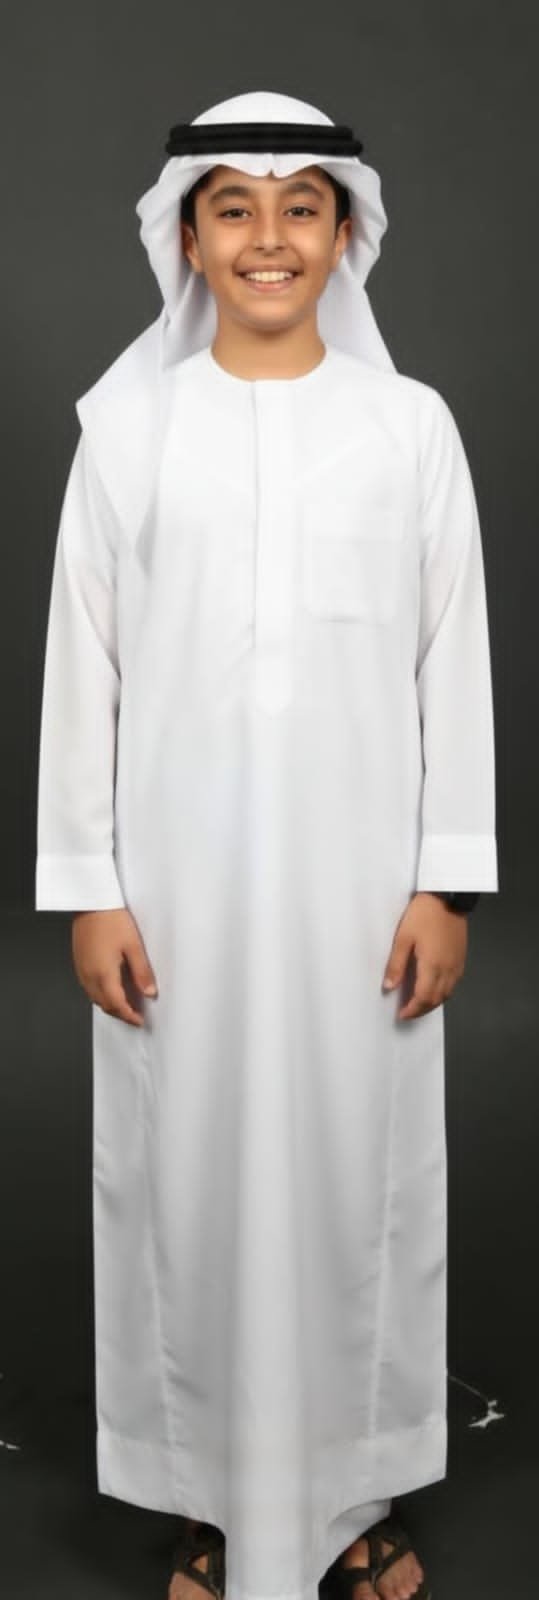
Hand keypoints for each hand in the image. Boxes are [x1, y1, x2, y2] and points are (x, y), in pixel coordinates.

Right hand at [71, 908, 157, 1026]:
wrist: (91, 902)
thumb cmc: (110, 918)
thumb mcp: (133, 945)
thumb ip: (142, 972)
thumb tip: (149, 992)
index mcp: (104, 974)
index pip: (117, 1005)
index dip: (129, 1016)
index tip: (139, 1020)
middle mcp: (89, 975)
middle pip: (105, 1005)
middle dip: (120, 1013)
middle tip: (135, 1015)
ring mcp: (81, 969)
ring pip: (95, 997)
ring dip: (109, 1005)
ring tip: (125, 1004)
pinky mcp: (78, 962)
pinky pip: (88, 987)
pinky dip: (100, 994)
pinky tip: (110, 988)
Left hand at [382, 892, 467, 1019]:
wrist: (448, 897)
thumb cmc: (424, 914)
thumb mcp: (403, 938)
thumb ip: (396, 965)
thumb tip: (389, 987)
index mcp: (432, 965)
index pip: (423, 998)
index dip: (412, 1010)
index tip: (401, 1014)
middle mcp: (448, 969)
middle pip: (436, 1000)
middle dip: (421, 1010)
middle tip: (408, 1012)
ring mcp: (457, 964)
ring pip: (447, 994)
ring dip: (433, 1003)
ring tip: (418, 1004)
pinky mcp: (461, 958)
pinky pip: (453, 983)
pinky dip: (443, 992)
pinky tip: (434, 988)